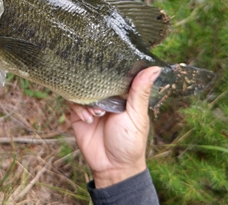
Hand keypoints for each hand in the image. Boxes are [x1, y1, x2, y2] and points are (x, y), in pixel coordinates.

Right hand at [70, 67, 160, 187]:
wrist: (112, 167)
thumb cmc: (130, 142)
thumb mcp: (137, 115)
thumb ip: (140, 91)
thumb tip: (155, 67)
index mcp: (122, 95)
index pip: (114, 74)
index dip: (111, 68)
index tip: (107, 60)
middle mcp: (105, 98)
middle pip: (95, 79)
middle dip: (95, 85)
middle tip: (100, 94)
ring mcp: (91, 106)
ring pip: (81, 90)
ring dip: (87, 100)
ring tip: (97, 114)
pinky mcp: (78, 115)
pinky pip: (72, 103)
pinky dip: (79, 108)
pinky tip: (88, 119)